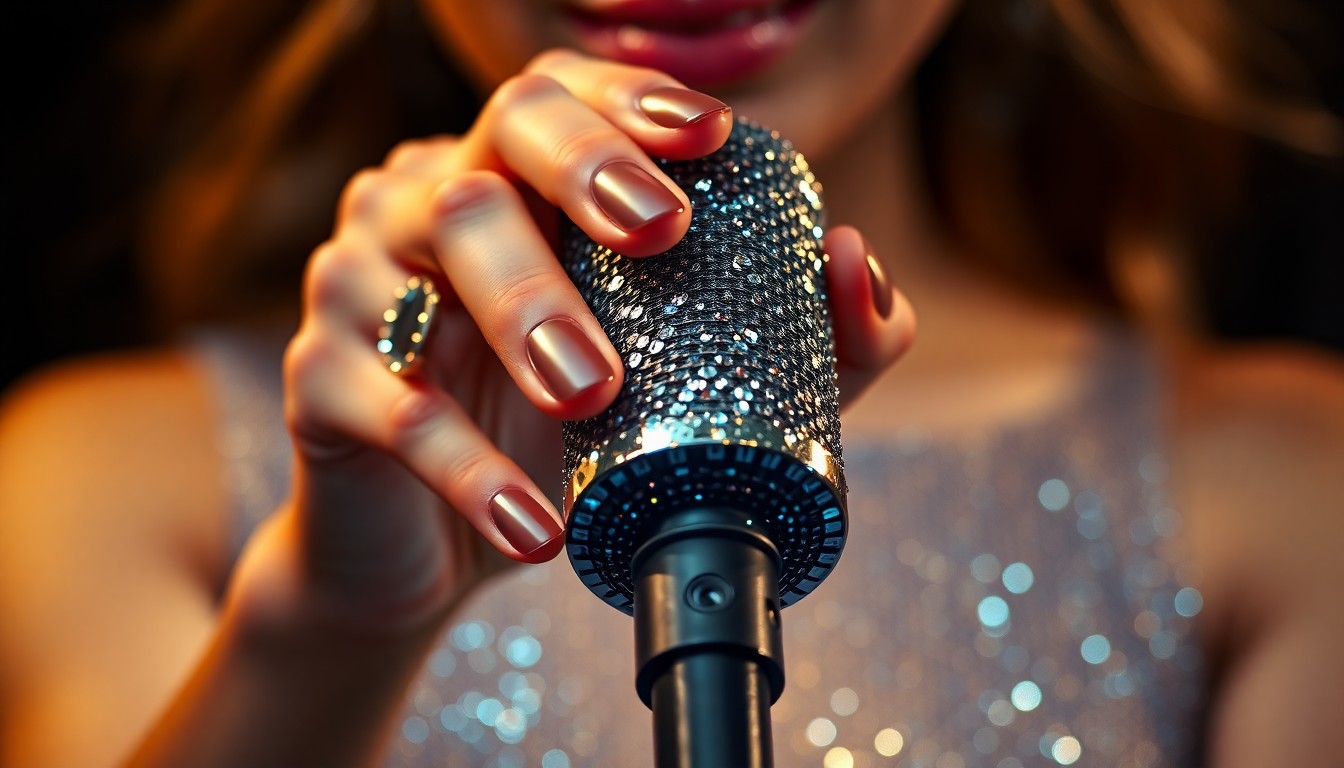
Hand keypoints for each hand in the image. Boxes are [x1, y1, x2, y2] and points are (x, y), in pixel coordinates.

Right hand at [231, 49, 914, 640]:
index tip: (711, 136)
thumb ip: (788, 334)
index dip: (626, 101)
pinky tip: (536, 524)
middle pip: (486, 151)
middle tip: (658, 232)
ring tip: (596, 393)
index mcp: (508, 185)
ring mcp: (356, 284)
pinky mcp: (316, 382)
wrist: (428, 550)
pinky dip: (468, 467)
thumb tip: (856, 267)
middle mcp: (421, 206)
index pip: (552, 100)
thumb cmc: (556, 441)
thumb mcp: (677, 384)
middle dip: (579, 173)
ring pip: (420, 256)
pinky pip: (385, 406)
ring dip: (523, 312)